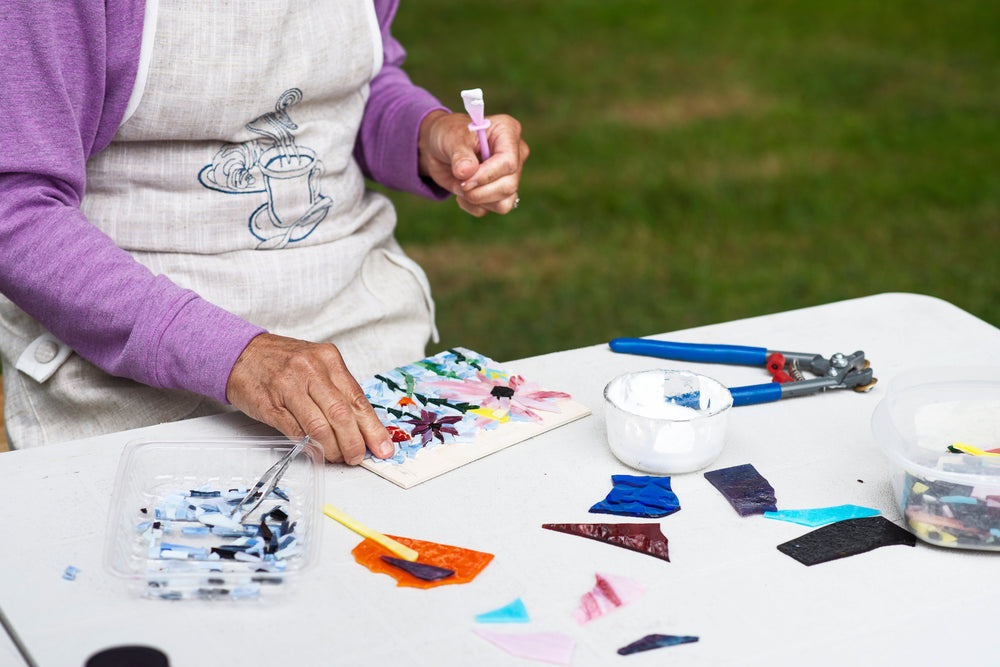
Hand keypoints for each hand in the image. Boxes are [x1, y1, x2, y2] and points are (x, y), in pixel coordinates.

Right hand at [225, 333, 393, 463]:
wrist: (241, 354)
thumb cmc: (283, 362)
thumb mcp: (316, 364)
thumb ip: (338, 390)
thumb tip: (363, 426)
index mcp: (328, 358)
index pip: (357, 398)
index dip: (373, 427)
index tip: (383, 446)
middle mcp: (311, 369)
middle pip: (342, 413)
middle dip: (355, 442)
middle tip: (359, 457)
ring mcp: (289, 386)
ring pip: (320, 425)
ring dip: (334, 448)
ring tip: (340, 458)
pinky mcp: (271, 404)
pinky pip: (296, 431)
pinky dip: (310, 447)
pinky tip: (318, 454)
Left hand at [418, 109, 528, 216]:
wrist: (439, 148)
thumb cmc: (448, 135)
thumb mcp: (450, 138)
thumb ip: (459, 154)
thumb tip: (466, 172)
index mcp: (508, 132)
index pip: (508, 162)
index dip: (487, 175)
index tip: (464, 180)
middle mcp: (515, 154)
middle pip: (509, 185)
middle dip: (480, 192)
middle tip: (459, 185)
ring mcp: (511, 175)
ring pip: (504, 202)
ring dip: (477, 200)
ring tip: (459, 186)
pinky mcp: (502, 192)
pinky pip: (494, 210)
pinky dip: (474, 206)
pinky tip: (462, 194)